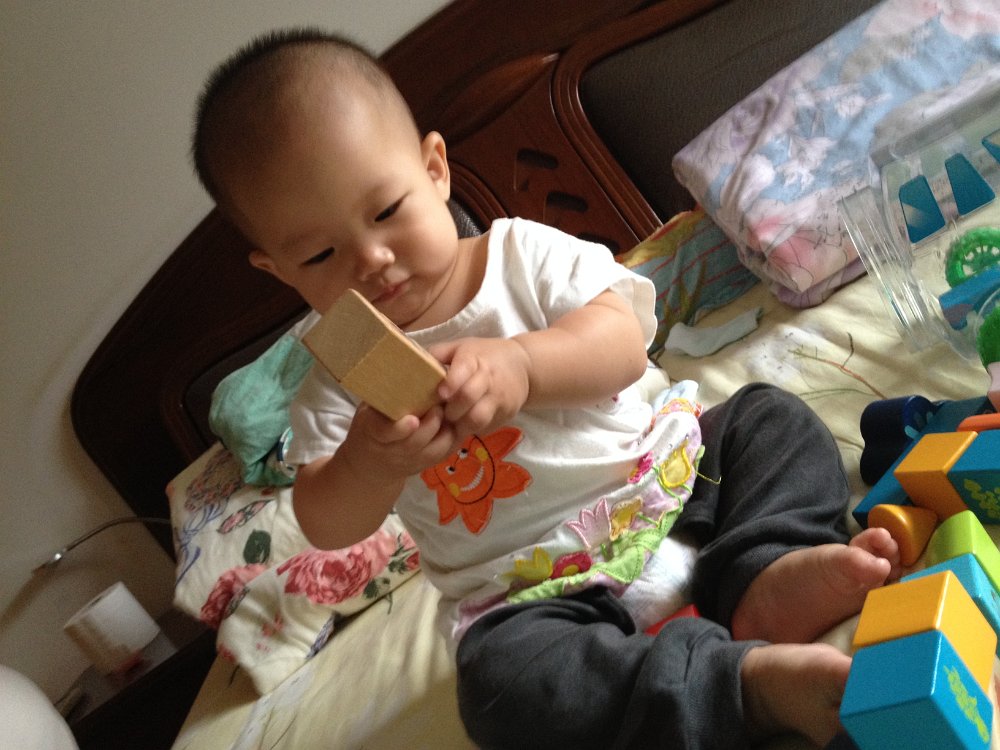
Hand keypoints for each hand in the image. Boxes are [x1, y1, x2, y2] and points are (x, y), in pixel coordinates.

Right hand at [338, 403, 456, 482]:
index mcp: (372, 432)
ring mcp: (410, 461)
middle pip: (414, 443)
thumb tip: (400, 358)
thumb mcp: (367, 409)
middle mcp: (391, 451)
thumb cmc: (370, 425)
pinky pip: (444, 453)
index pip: (384, 432)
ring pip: (433, 451)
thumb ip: (382, 393)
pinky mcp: (426, 464)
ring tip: (453, 411)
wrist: (369, 465)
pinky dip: (454, 438)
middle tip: (440, 406)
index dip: (399, 428)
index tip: (412, 418)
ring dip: (446, 432)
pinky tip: (459, 421)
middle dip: (430, 426)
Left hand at [428, 337, 530, 438]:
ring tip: (450, 422)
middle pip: (468, 397)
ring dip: (459, 424)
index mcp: (475, 358)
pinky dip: (470, 430)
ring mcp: (500, 398)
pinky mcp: (506, 414)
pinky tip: (460, 427)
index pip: (463, 370)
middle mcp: (489, 378)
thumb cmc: (484, 355)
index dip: (450, 383)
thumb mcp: (462, 346)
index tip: (440, 393)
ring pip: (478, 418)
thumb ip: (438, 353)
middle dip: (449, 408)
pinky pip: (486, 427)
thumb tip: (412, 363)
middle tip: (439, 413)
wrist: (523, 365)